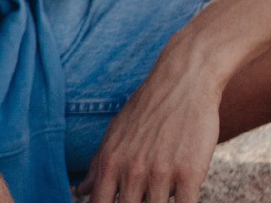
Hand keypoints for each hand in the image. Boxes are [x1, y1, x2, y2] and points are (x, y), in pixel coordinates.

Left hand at [79, 49, 221, 202]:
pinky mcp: (189, 175)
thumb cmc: (149, 105)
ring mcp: (160, 174)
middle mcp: (132, 170)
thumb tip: (81, 190)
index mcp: (111, 161)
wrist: (184, 79)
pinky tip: (181, 195)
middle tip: (141, 194)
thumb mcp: (116, 130)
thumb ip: (98, 163)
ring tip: (162, 189)